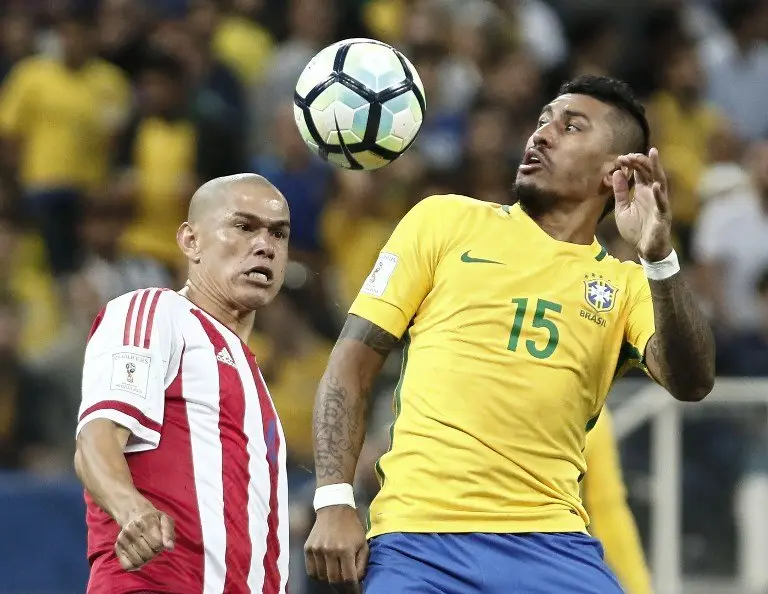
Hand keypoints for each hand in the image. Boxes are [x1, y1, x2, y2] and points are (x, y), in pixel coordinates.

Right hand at [114, 500, 174, 571]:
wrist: (134, 514)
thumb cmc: (154, 520)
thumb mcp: (165, 521)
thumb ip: (168, 534)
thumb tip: (170, 548)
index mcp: (146, 522)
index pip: (157, 544)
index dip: (161, 546)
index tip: (159, 541)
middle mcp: (132, 530)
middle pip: (148, 554)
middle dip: (154, 553)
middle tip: (153, 546)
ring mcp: (123, 539)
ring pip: (138, 562)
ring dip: (145, 560)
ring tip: (146, 550)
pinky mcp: (117, 547)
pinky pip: (127, 566)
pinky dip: (135, 566)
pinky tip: (139, 558)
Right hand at [304, 505, 367, 592]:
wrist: (334, 508)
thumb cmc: (352, 527)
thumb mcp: (363, 543)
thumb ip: (362, 564)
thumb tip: (358, 581)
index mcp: (345, 549)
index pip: (348, 578)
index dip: (352, 589)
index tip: (355, 592)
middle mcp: (330, 550)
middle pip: (334, 580)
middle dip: (342, 588)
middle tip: (346, 589)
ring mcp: (317, 550)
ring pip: (322, 578)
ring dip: (330, 581)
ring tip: (336, 578)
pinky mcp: (308, 548)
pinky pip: (311, 571)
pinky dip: (318, 576)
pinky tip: (326, 572)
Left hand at [613, 147, 672, 261]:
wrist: (645, 249)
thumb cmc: (636, 229)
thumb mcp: (622, 209)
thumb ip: (620, 192)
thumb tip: (616, 172)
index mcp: (642, 191)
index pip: (639, 172)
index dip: (632, 163)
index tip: (620, 158)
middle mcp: (652, 193)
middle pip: (649, 172)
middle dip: (640, 161)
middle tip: (628, 155)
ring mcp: (659, 202)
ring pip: (659, 181)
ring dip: (655, 168)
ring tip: (651, 154)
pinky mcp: (663, 215)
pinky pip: (662, 203)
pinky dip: (658, 194)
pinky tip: (654, 185)